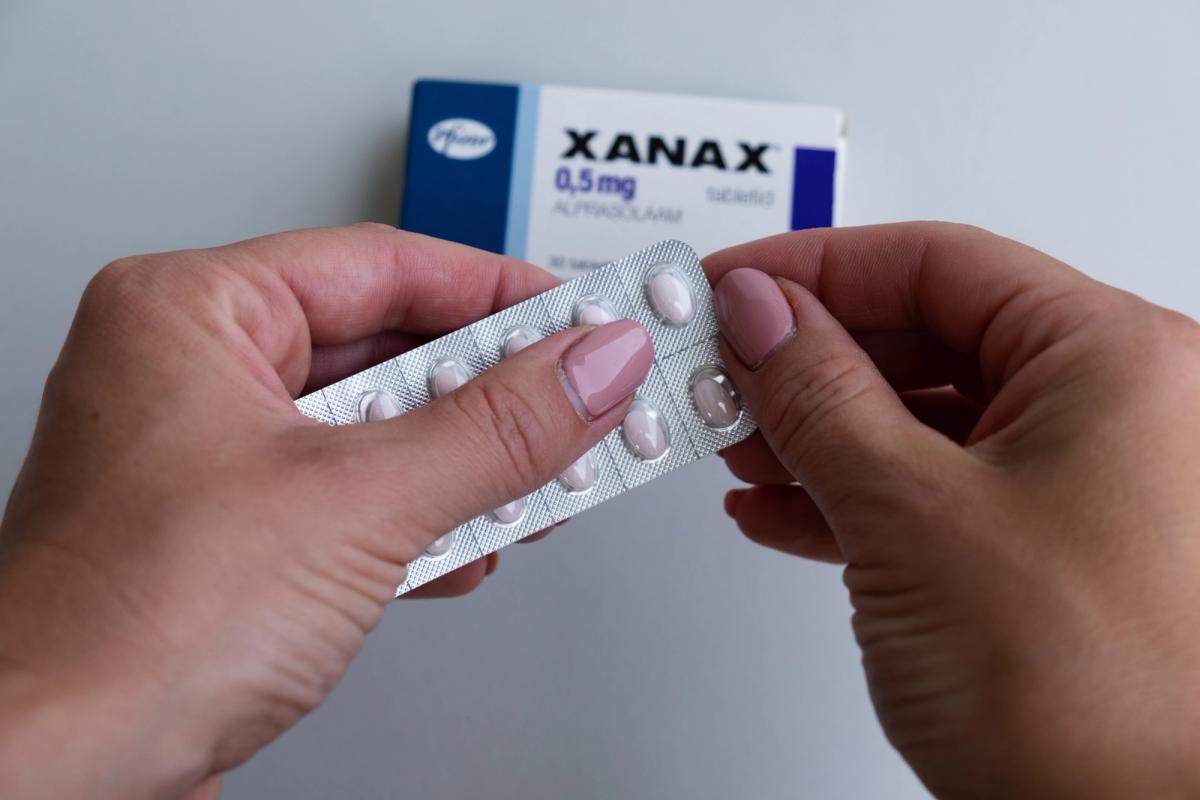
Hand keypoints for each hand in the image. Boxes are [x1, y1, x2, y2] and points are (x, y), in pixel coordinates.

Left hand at [0, 224, 652, 798]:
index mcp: (190, 315)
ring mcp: (215, 461)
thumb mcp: (357, 502)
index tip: (582, 319)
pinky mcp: (239, 538)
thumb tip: (590, 368)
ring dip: (473, 465)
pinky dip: (427, 521)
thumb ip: (496, 429)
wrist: (54, 783)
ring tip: (552, 477)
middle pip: (391, 351)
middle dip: (497, 393)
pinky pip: (361, 499)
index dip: (500, 293)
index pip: (384, 265)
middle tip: (586, 399)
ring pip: (384, 433)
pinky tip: (476, 544)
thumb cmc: (122, 635)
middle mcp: (194, 376)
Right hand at [706, 223, 1199, 798]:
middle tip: (718, 369)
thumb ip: (819, 394)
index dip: (813, 269)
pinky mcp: (1041, 554)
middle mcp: (1110, 411)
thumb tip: (758, 313)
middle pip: (924, 339)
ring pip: (919, 421)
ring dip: (815, 432)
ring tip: (734, 443)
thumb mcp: (912, 513)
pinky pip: (929, 493)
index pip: (936, 264)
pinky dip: (849, 497)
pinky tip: (780, 509)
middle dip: (805, 361)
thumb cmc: (1095, 699)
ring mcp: (1077, 486)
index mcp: (1113, 361)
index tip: (727, 287)